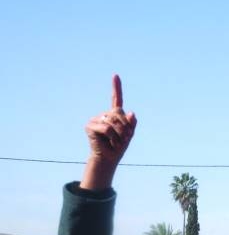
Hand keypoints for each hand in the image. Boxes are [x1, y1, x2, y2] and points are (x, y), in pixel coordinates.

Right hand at [82, 74, 136, 189]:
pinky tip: (111, 142)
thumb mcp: (129, 134)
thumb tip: (131, 113)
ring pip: (113, 120)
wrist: (109, 158)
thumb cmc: (119, 147)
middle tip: (125, 138)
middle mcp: (104, 115)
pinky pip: (107, 128)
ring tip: (118, 142)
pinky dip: (113, 137)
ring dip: (120, 133)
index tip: (115, 75)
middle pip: (119, 112)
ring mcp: (96, 119)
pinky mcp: (90, 126)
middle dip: (126, 126)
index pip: (116, 99)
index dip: (116, 87)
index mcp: (114, 115)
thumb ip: (132, 124)